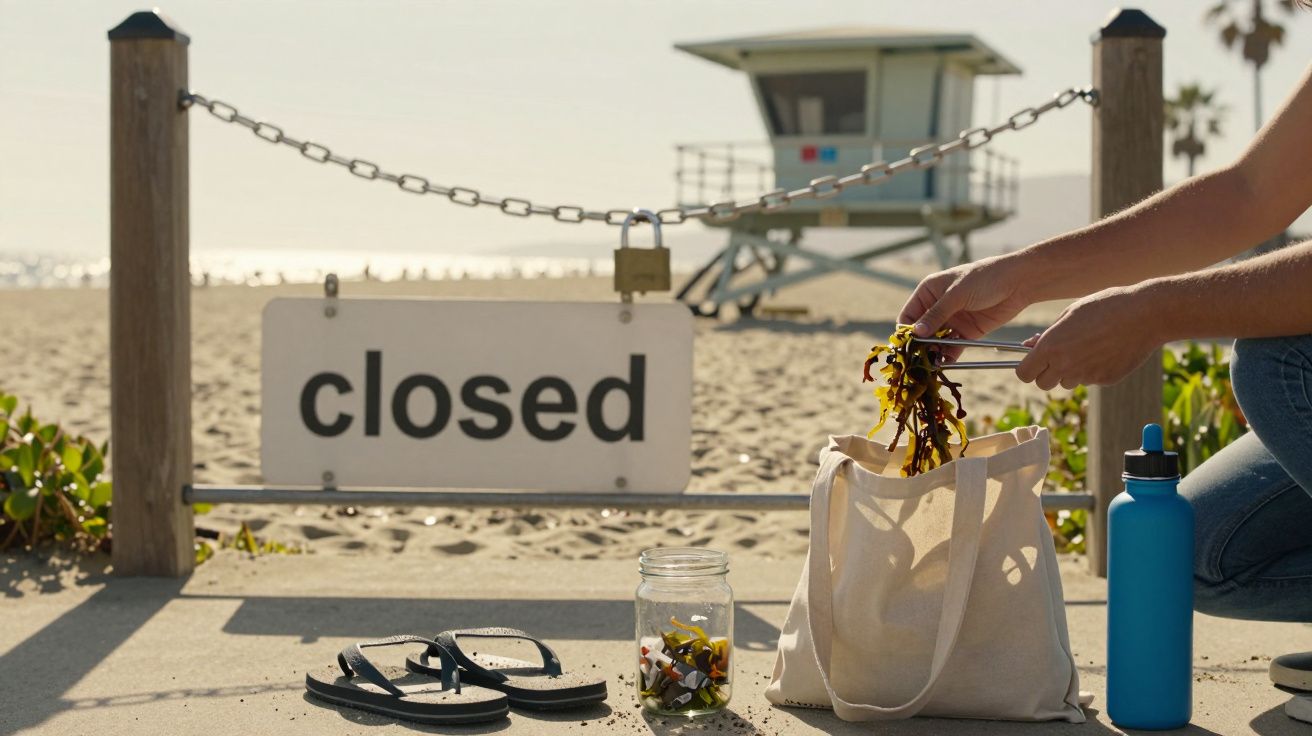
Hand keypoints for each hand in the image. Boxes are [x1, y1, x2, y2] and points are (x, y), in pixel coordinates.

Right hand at [898, 256, 1032, 361]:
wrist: (1019, 283)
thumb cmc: (985, 278)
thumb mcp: (957, 294)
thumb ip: (937, 314)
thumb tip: (916, 332)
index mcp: (929, 292)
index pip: (909, 314)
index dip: (906, 330)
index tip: (906, 346)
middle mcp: (938, 307)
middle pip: (921, 331)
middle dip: (919, 345)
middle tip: (919, 359)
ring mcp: (953, 321)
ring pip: (936, 341)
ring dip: (933, 352)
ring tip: (931, 363)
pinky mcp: (967, 332)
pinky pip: (953, 347)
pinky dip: (948, 356)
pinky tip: (945, 364)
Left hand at [1016, 286, 1162, 389]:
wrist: (1145, 315)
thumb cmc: (1105, 306)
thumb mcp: (1070, 314)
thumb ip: (1047, 334)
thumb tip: (1029, 345)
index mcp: (1051, 347)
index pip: (1023, 374)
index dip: (1027, 368)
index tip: (1034, 361)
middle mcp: (1065, 365)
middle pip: (1043, 384)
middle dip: (1046, 373)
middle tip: (1058, 357)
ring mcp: (1086, 375)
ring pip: (1067, 383)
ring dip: (1071, 372)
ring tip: (1087, 348)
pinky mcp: (1105, 380)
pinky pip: (1090, 380)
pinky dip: (1093, 370)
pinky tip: (1106, 350)